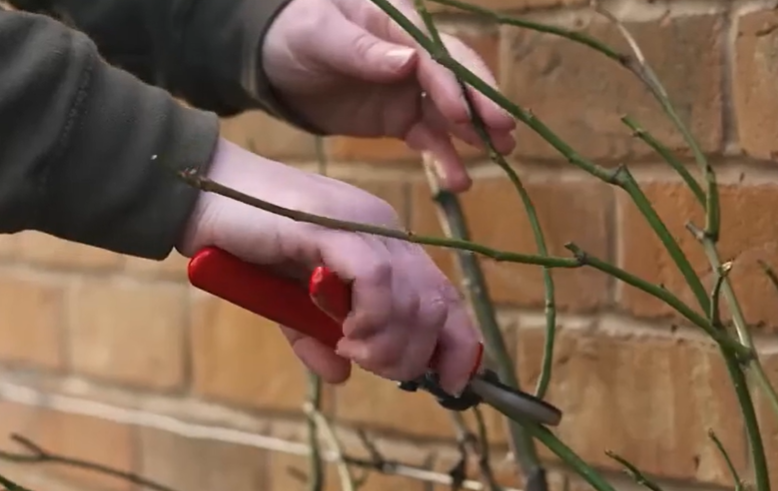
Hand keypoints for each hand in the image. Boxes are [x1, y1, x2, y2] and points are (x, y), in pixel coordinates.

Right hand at [178, 138, 481, 393]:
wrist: (199, 198)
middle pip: (438, 303)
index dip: (459, 344)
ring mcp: (363, 226)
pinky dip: (370, 318)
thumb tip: (342, 375)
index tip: (453, 383)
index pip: (444, 295)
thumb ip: (318, 337)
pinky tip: (345, 334)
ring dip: (390, 343)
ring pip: (412, 298)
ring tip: (353, 350)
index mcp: (384, 243)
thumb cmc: (243, 245)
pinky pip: (376, 281)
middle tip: (382, 370)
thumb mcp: (288, 304)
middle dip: (418, 352)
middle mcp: (385, 230)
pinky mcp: (335, 228)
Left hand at [260, 0, 515, 191]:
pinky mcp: (401, 118)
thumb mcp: (320, 34)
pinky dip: (445, 159)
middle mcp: (415, 54)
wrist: (271, 58)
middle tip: (506, 134)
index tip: (465, 114)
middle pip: (457, 80)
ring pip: (451, 113)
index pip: (436, 55)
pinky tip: (459, 181)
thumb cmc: (293, 30)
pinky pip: (430, 138)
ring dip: (475, 136)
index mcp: (399, 22)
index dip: (453, 84)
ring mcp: (410, 88)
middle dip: (482, 107)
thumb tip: (408, 61)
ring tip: (499, 158)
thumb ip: (362, 50)